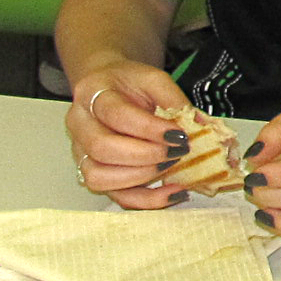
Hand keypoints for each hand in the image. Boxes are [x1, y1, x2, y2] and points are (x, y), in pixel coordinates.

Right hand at [66, 61, 193, 208]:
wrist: (106, 87)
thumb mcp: (153, 80)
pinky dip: (144, 200)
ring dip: (141, 177)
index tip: (178, 134)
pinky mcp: (93, 173)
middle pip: (102, 148)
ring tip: (171, 167)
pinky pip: (114, 196)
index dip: (149, 128)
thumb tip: (201, 126)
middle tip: (177, 151)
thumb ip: (174, 100)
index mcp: (91, 93)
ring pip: (99, 176)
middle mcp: (79, 124)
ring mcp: (81, 152)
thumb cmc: (128, 84)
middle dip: (145, 155)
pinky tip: (171, 192)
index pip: (116, 114)